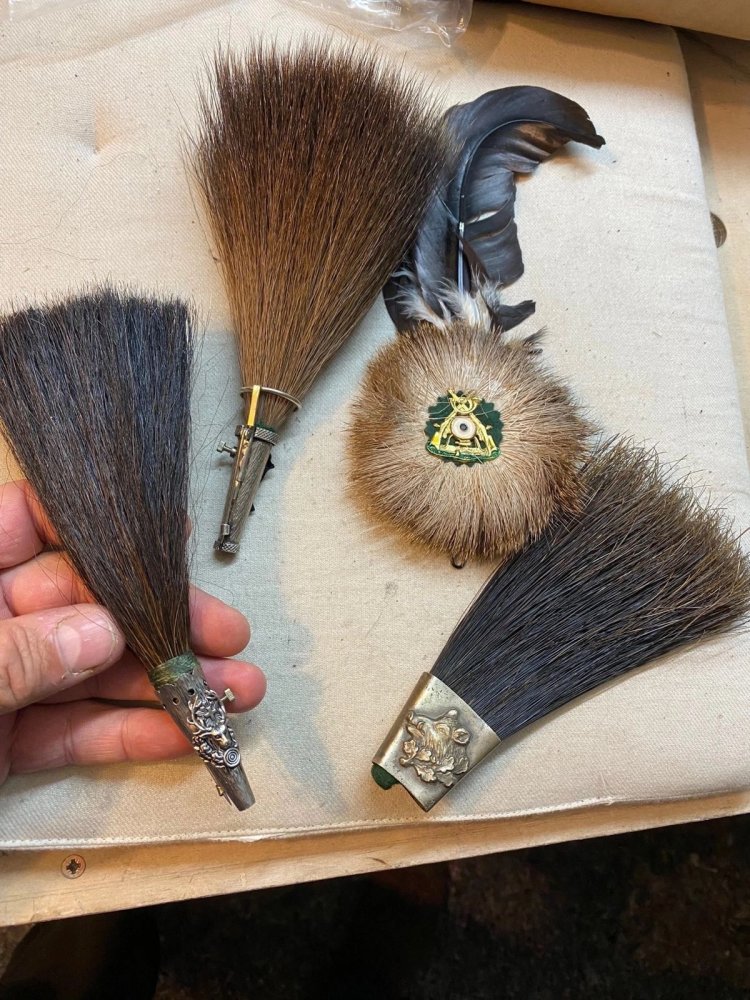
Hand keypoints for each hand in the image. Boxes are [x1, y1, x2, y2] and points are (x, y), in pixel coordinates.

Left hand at [0, 481, 264, 784]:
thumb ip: (18, 655)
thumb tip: (100, 633)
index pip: (28, 522)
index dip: (95, 521)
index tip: (160, 534)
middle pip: (88, 602)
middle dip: (164, 618)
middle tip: (224, 632)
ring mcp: (7, 684)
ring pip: (98, 672)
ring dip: (168, 683)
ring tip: (233, 692)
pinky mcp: (11, 743)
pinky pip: (81, 731)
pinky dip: (132, 735)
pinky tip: (183, 735)